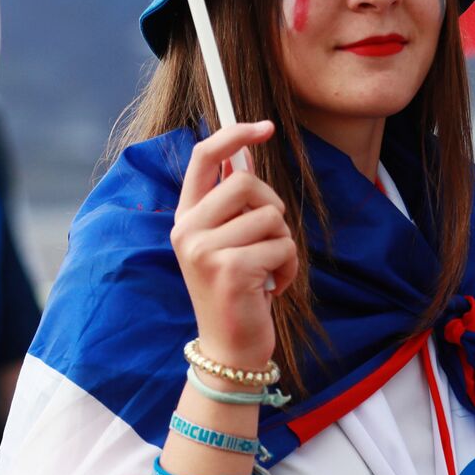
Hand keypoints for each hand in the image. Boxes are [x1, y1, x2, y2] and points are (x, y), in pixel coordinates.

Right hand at [170, 121, 298, 370]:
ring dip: (283, 245)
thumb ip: (233, 205)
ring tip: (268, 271)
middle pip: (247, 182)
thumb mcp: (227, 243)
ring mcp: (204, 250)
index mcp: (186, 217)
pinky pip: (282, 246)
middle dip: (273, 208)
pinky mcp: (229, 269)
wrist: (229, 348)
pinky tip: (272, 288)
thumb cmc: (238, 291)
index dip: (234, 135)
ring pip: (271, 216)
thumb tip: (246, 156)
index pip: (204, 158)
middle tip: (267, 241)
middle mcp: (187, 229)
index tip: (264, 127)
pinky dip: (289, 268)